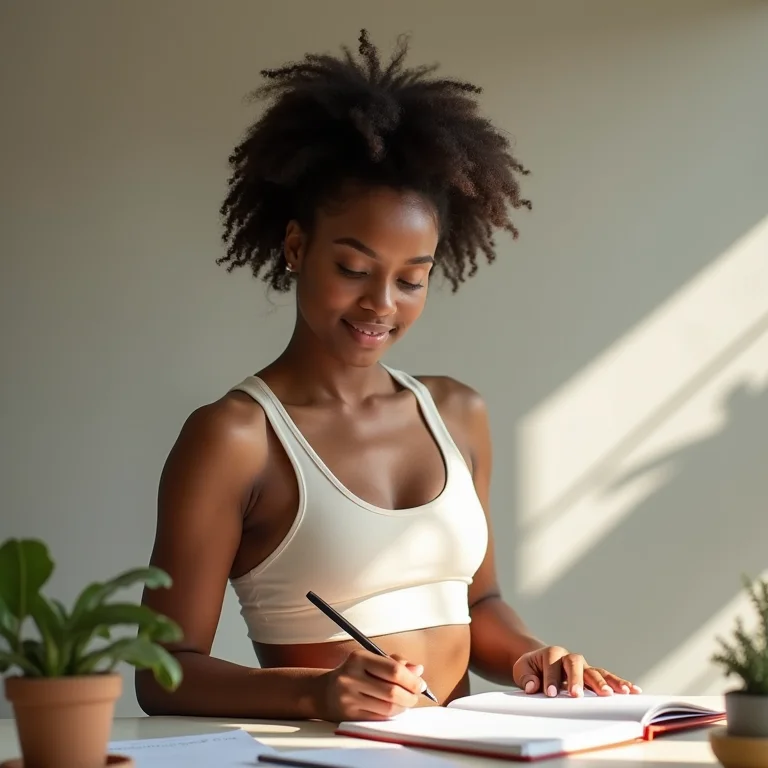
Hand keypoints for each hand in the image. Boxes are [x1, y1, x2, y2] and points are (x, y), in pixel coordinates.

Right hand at [316, 649, 426, 720]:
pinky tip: (394, 708)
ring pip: (388, 708)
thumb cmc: (353, 673)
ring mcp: (349, 698)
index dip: (411, 679)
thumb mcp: (370, 660)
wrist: (323, 691)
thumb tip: (418, 669)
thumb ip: (394, 662)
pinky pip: (379, 718)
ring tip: (406, 701)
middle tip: (416, 695)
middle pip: (392, 691)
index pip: (393, 670)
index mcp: (358, 658)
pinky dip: (392, 714)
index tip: (420, 683)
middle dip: (410, 695)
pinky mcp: (349, 715)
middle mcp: (351, 677)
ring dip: (403, 706)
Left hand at [513, 646, 641, 697]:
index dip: (551, 679)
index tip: (551, 694)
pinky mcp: (592, 674)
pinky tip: (633, 691)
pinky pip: (607, 677)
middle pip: (575, 664)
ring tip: (617, 694)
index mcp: (551, 653)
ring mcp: (583, 666)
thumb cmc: (531, 668)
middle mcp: (569, 657)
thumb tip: (533, 687)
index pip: (552, 665)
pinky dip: (620, 683)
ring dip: (605, 682)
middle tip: (577, 695)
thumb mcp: (522, 669)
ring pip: (595, 671)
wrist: (539, 662)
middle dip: (577, 679)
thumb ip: (526, 677)